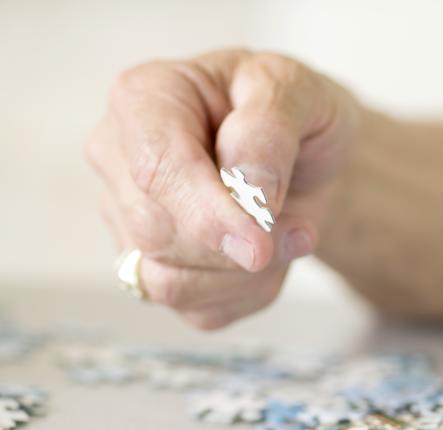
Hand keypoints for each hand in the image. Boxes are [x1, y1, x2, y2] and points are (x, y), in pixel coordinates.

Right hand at [87, 50, 357, 328]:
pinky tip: (272, 257)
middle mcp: (119, 161)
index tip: (259, 242)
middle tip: (300, 227)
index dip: (207, 212)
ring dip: (247, 275)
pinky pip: (197, 309)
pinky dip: (249, 293)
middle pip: (157, 232)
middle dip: (238, 244)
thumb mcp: (297, 92)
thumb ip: (269, 129)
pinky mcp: (155, 271)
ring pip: (169, 282)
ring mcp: (128, 220)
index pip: (154, 166)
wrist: (308, 156)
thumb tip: (247, 189)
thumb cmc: (293, 113)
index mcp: (144, 99)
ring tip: (292, 233)